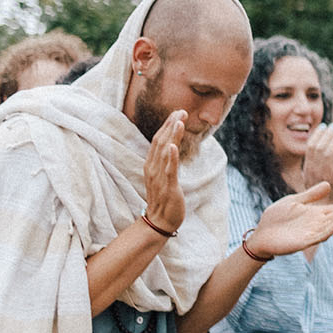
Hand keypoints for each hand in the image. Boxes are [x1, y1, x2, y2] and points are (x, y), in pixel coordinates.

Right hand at [142, 111, 185, 234]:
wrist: (160, 221)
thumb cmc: (164, 198)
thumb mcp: (163, 176)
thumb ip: (166, 161)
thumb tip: (171, 146)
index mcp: (151, 164)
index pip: (158, 140)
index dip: (167, 126)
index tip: (177, 113)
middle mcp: (152, 168)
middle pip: (160, 142)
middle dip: (171, 125)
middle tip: (181, 111)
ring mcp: (159, 177)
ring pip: (164, 152)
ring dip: (172, 135)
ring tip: (178, 121)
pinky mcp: (168, 187)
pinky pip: (169, 170)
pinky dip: (171, 157)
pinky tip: (173, 145)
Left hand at [245, 183, 332, 258]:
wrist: (261, 233)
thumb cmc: (276, 217)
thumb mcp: (294, 201)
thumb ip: (310, 195)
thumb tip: (328, 184)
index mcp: (315, 214)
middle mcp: (316, 224)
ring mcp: (311, 233)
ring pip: (330, 226)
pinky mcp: (304, 242)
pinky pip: (320, 236)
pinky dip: (330, 230)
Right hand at [303, 124, 332, 195]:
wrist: (322, 208)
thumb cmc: (319, 193)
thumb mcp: (311, 177)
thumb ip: (313, 163)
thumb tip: (316, 147)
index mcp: (307, 168)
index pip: (310, 147)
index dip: (316, 135)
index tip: (322, 126)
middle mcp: (314, 170)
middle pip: (319, 147)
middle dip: (326, 134)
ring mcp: (323, 174)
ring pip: (327, 153)